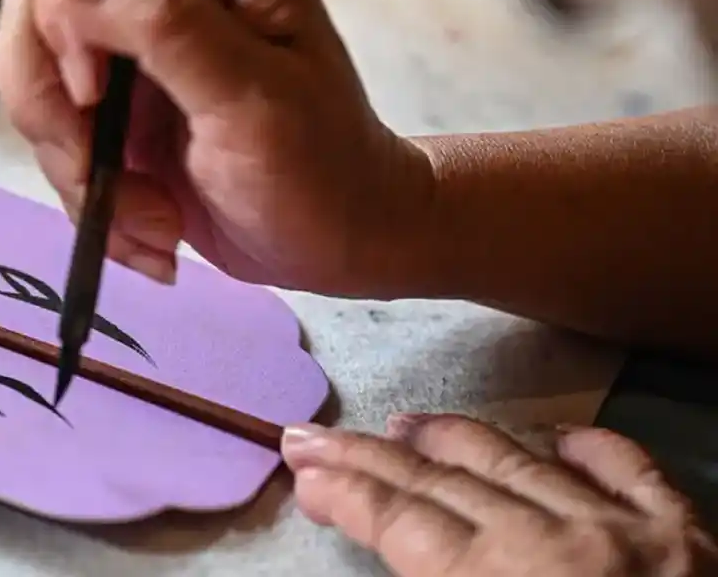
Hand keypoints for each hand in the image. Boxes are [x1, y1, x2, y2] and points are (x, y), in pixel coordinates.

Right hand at [0, 0, 432, 294]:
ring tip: (149, 216)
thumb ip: (165, 24)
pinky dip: (93, 195)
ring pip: (41, 77)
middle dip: (52, 99)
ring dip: (76, 165)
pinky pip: (60, 135)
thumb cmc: (323, 173)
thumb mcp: (252, 100)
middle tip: (94, 165)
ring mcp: (140, 52)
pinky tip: (151, 224)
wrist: (339, 244)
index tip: (90, 84)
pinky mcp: (121, 109)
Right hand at [282, 414, 717, 575]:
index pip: (400, 520)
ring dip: (453, 439)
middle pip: (440, 483)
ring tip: (407, 424)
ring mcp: (624, 529)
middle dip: (369, 457)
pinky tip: (556, 436)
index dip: (345, 491)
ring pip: (517, 460)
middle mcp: (551, 541)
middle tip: (316, 435)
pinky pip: (628, 469)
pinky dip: (588, 446)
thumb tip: (396, 558)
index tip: (304, 470)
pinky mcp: (686, 535)